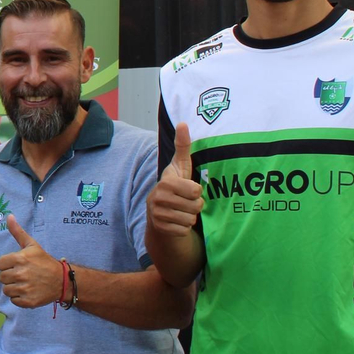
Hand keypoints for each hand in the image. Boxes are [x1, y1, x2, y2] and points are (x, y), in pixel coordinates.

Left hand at [0, 215, 62, 307]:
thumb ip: (17, 232)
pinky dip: (19, 298)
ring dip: (14, 288)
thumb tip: (9, 216)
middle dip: (10, 276)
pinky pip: (14, 300)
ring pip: (6, 290)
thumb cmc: (44, 261)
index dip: (7, 264)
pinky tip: (28, 291)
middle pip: (2, 278)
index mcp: (19, 259)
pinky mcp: (28, 301)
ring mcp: (25, 288)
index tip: (17, 264)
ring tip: (25, 283)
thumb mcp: (32, 245)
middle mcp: (21, 274)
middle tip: (22, 274)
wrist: (62, 280)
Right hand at [147, 123, 202, 237]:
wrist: (158, 213)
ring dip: (190, 217)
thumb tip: (183, 122)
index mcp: (166, 182)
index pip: (196, 191)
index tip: (188, 189)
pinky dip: (183, 228)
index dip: (196, 191)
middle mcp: (158, 198)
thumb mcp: (179, 166)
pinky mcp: (159, 228)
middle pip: (196, 206)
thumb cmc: (174, 187)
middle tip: (185, 202)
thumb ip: (183, 146)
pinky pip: (184, 231)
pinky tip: (176, 221)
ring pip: (190, 219)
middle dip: (195, 206)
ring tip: (181, 211)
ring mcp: (157, 214)